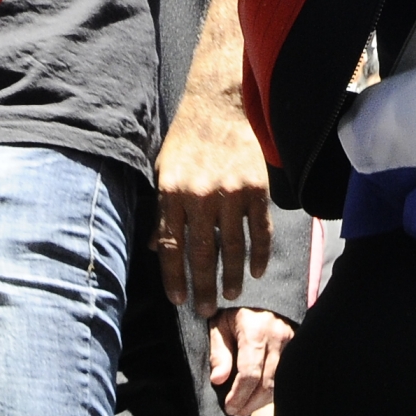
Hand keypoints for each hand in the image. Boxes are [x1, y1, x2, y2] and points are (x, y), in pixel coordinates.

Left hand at [154, 86, 269, 316]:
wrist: (219, 105)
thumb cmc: (186, 140)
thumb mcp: (162, 171)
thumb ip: (161, 211)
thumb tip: (155, 249)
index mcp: (172, 193)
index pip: (171, 246)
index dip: (174, 277)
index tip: (178, 299)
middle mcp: (200, 195)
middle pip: (202, 253)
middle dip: (204, 286)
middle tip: (207, 309)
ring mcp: (231, 193)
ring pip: (232, 247)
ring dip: (232, 276)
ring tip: (231, 294)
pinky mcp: (256, 188)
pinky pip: (259, 229)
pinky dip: (260, 253)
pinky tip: (256, 270)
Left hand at [207, 307, 293, 415]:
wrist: (262, 294)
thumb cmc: (236, 311)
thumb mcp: (219, 325)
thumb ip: (219, 353)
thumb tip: (218, 381)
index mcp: (256, 330)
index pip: (249, 373)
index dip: (238, 395)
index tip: (228, 407)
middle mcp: (278, 337)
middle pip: (266, 383)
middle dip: (249, 403)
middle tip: (235, 412)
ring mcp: (292, 342)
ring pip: (279, 383)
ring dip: (261, 401)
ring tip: (245, 409)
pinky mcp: (298, 346)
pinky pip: (287, 377)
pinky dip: (272, 392)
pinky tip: (259, 398)